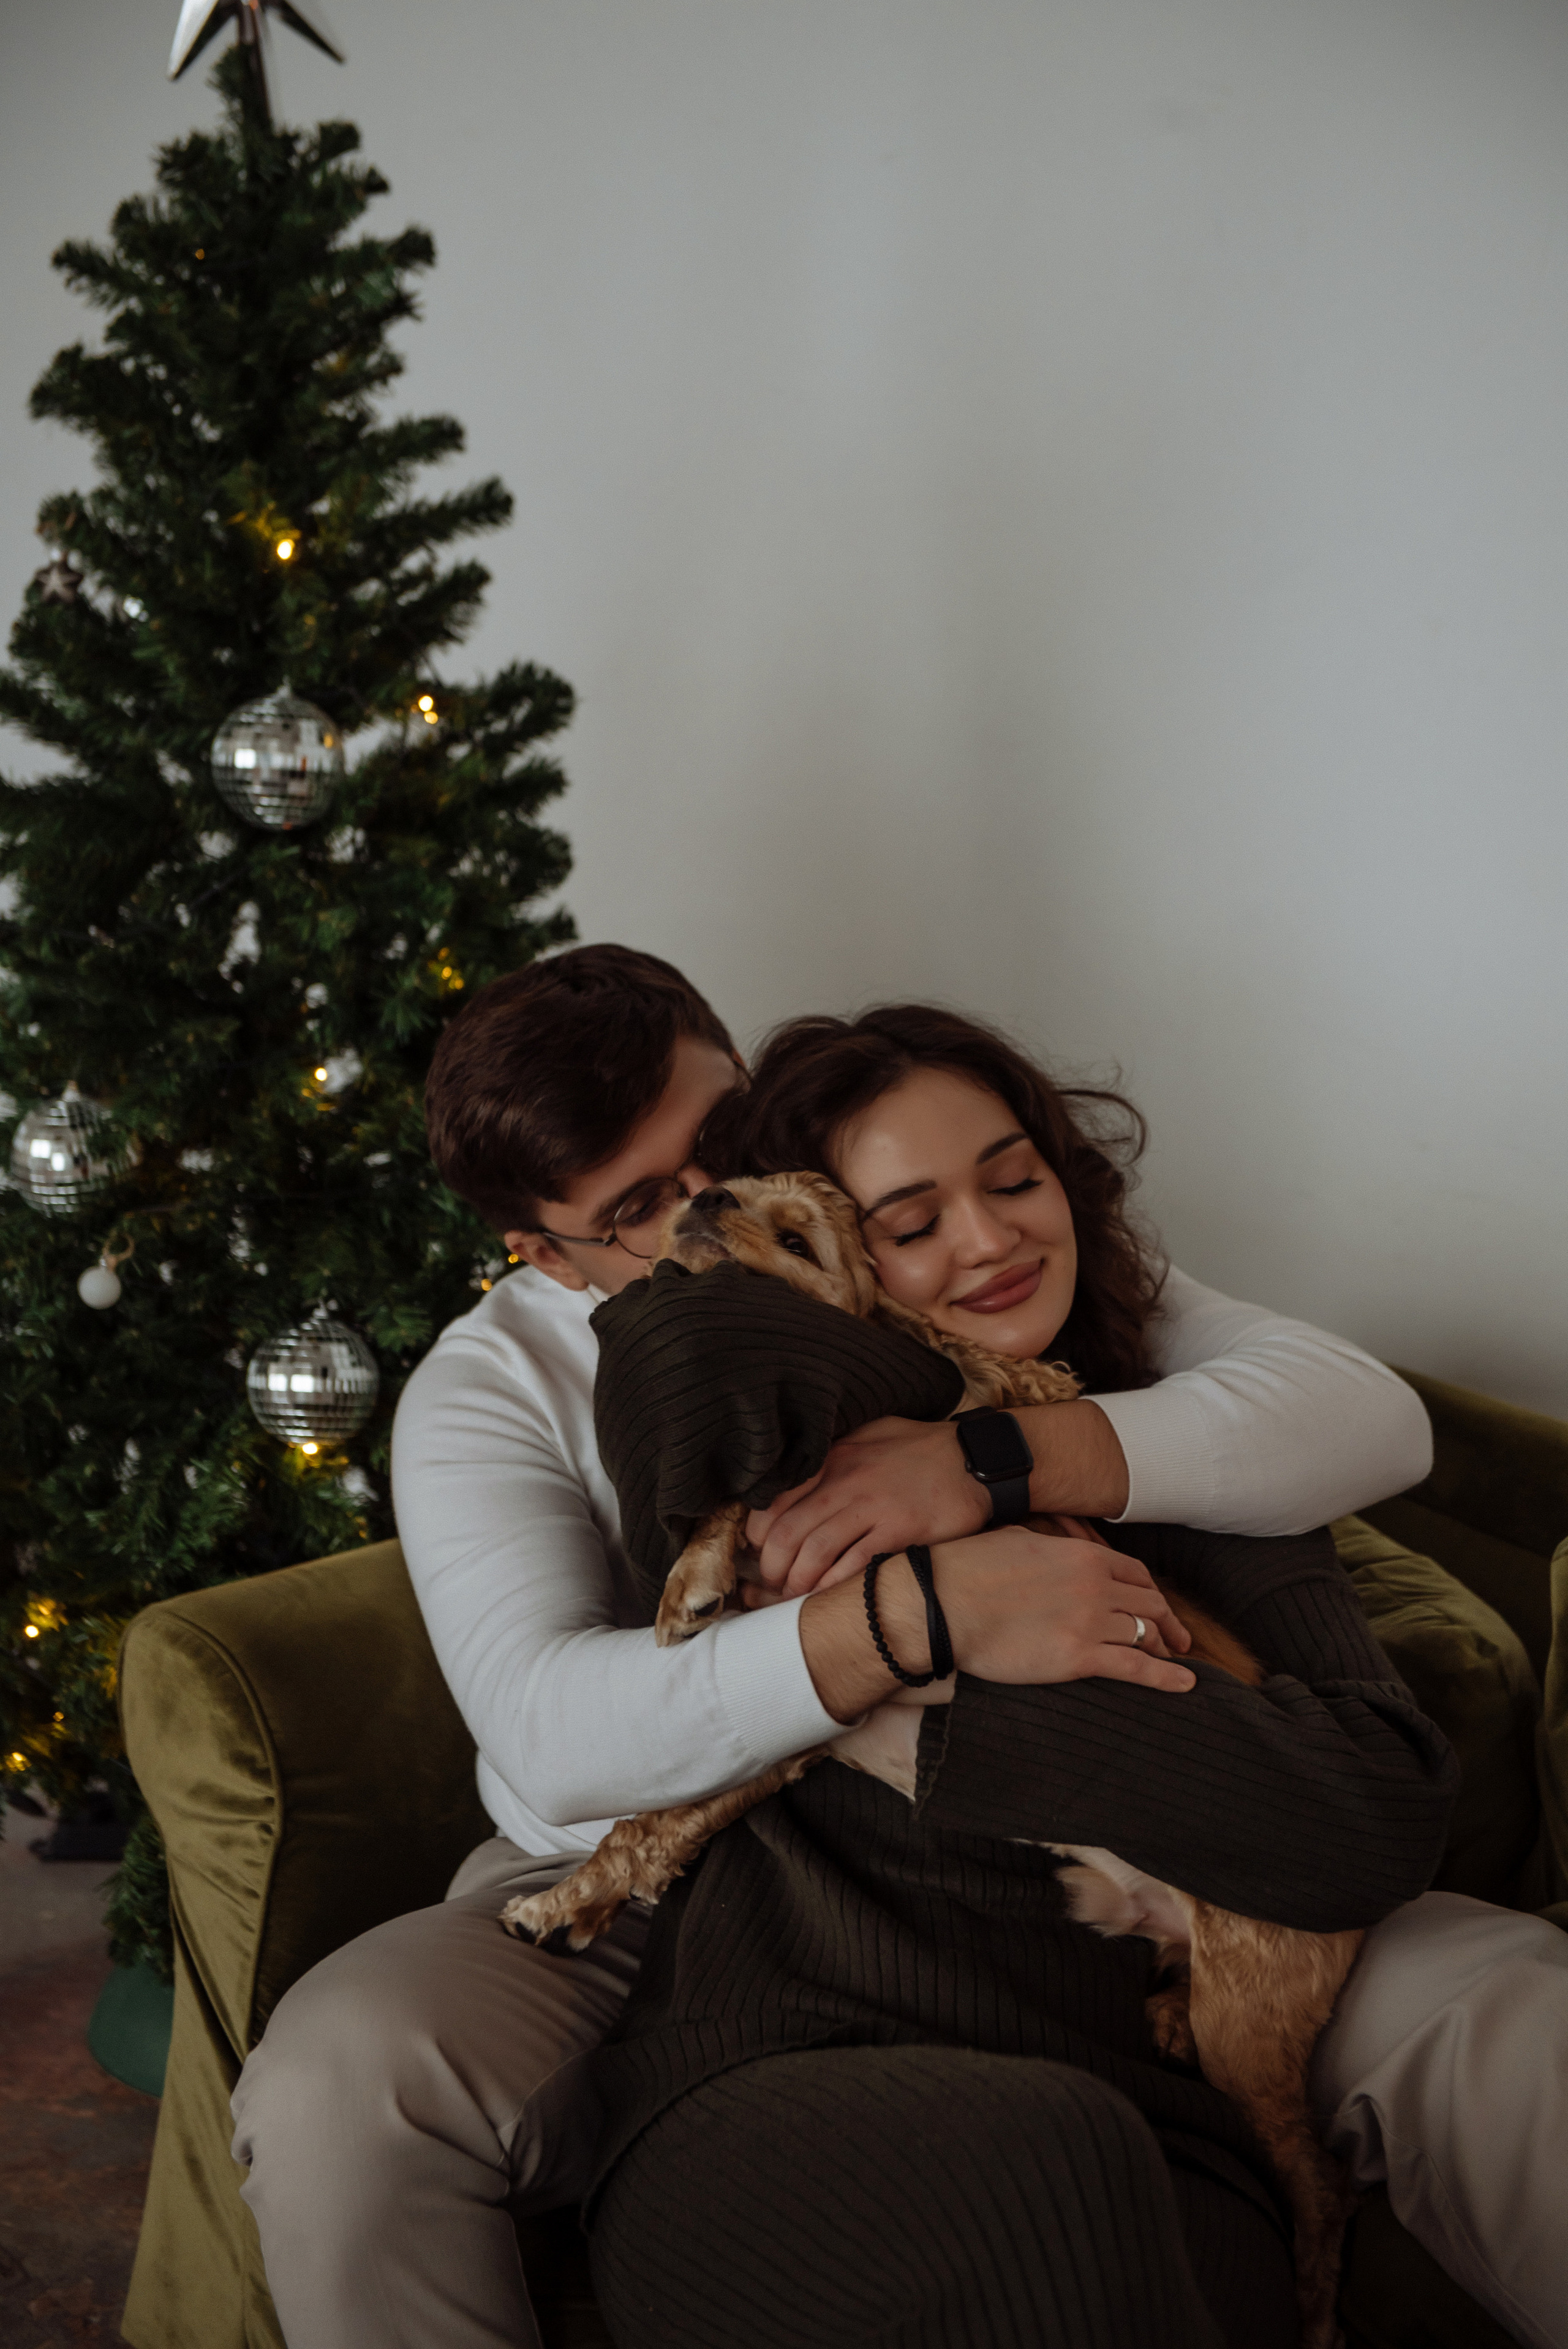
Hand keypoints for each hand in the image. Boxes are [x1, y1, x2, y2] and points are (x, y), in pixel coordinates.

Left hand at [746, 1417, 987, 1597]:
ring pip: (815, 1551)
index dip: (758, 1532)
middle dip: (771, 1565)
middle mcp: (847, 1480)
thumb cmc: (921, 1449)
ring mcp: (874, 1506)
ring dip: (797, 1582)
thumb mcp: (871, 1435)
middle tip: (771, 1583)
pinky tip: (826, 1596)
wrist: (976, 1459)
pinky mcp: (901, 1530)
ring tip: (794, 1595)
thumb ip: (835, 1454)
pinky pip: (854, 1564)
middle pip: (787, 1531)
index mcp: (835, 1457)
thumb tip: (796, 1481)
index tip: (758, 1550)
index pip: (776, 1498)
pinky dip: (832, 1585)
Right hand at [798, 1525, 1194, 1723]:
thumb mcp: (1018, 1540)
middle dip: (1167, 1622)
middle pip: (1150, 1604)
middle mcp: (1097, 1585)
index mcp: (1083, 1556)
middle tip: (1177, 1638)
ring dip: (1165, 1649)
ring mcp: (1091, 1621)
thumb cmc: (969, 1570)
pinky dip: (1167, 1677)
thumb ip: (1048, 1546)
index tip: (1158, 1606)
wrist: (944, 1604)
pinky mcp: (1080, 1657)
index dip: (1152, 1593)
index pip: (1135, 1574)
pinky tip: (1185, 1684)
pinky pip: (1137, 1668)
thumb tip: (1051, 1550)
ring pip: (1146, 1635)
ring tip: (1175, 1661)